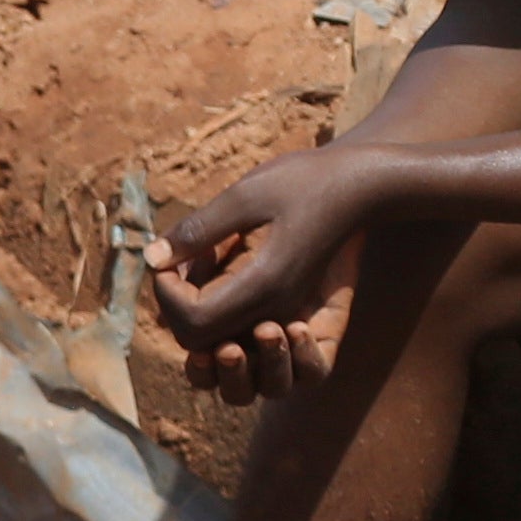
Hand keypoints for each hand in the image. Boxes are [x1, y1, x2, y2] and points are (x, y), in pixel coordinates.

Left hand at [146, 149, 381, 400]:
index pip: (191, 322)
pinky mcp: (284, 303)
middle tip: (180, 258)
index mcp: (266, 286)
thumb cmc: (311, 179)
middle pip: (199, 341)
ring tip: (195, 263)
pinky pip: (236, 324)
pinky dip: (213, 304)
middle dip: (174, 305)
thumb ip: (199, 230)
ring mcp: (283, 310)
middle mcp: (276, 310)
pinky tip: (215, 260)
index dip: (165, 294)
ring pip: (217, 341)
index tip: (169, 255)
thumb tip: (151, 259)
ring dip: (191, 311)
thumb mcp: (249, 193)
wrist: (368, 185)